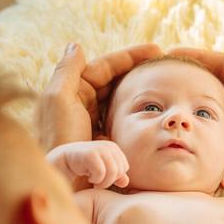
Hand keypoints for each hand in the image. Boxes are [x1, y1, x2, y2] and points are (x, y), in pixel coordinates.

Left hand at [36, 42, 162, 150]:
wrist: (62, 178)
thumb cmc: (57, 138)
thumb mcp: (58, 100)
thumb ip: (67, 71)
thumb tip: (76, 45)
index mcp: (74, 91)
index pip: (106, 67)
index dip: (130, 56)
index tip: (157, 50)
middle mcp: (85, 105)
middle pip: (116, 82)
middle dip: (139, 71)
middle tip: (166, 65)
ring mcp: (97, 124)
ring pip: (123, 101)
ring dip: (142, 92)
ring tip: (165, 84)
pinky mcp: (107, 142)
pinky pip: (127, 123)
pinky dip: (141, 116)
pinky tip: (157, 113)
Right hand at [47, 141, 129, 188]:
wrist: (65, 160)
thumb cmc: (85, 166)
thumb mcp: (104, 171)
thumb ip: (116, 176)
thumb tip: (126, 182)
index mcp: (114, 148)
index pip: (124, 168)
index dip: (115, 177)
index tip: (103, 177)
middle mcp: (109, 146)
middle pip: (119, 171)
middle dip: (109, 181)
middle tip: (98, 182)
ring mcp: (100, 149)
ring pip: (112, 173)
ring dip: (103, 182)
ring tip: (94, 181)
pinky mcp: (91, 154)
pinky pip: (101, 173)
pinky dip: (95, 179)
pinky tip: (88, 176)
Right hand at [169, 34, 223, 190]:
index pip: (222, 65)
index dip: (197, 57)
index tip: (170, 55)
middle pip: (211, 84)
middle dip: (188, 78)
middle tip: (160, 73)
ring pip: (205, 107)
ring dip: (186, 101)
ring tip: (160, 94)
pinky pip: (205, 129)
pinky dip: (191, 124)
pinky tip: (174, 119)